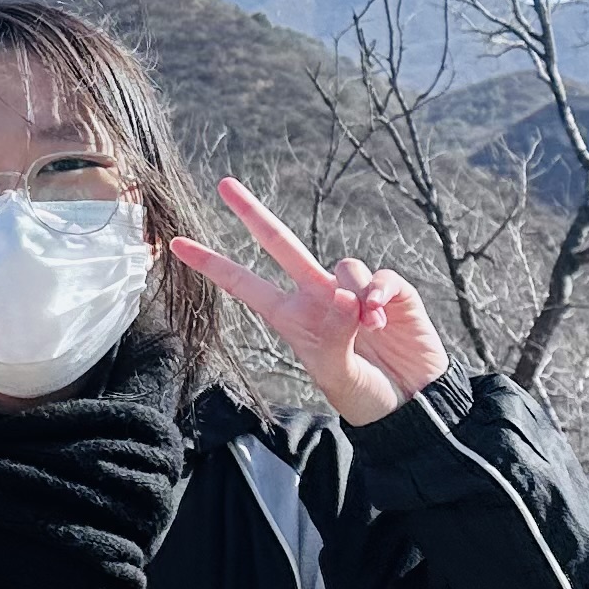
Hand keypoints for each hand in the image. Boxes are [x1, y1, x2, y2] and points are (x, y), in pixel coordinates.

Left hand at [171, 179, 448, 427]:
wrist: (413, 403)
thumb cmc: (366, 394)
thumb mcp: (337, 377)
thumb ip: (334, 339)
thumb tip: (344, 298)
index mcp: (291, 317)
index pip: (244, 284)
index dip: (212, 264)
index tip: (175, 244)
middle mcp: (318, 295)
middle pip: (281, 244)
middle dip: (253, 213)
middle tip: (224, 185)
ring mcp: (353, 290)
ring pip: (343, 265)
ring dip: (355, 296)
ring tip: (369, 330)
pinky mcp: (391, 292)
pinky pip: (379, 276)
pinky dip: (380, 292)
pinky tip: (382, 316)